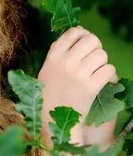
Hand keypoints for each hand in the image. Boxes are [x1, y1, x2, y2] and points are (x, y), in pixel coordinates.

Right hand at [37, 26, 117, 150]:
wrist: (54, 122)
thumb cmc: (49, 96)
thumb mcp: (46, 71)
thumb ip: (57, 52)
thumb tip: (75, 34)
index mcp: (53, 57)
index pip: (73, 32)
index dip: (82, 35)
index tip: (84, 44)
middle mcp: (66, 63)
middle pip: (92, 40)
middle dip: (96, 48)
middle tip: (93, 60)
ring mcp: (79, 74)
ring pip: (102, 55)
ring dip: (102, 63)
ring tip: (94, 73)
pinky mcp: (91, 87)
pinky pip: (109, 70)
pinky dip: (108, 76)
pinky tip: (99, 83)